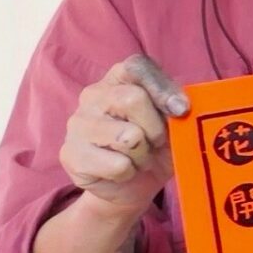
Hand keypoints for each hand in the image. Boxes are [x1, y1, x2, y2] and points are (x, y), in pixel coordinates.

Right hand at [60, 56, 187, 211]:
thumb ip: (178, 108)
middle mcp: (94, 94)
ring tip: (138, 157)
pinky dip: (129, 173)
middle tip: (155, 142)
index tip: (181, 110)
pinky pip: (117, 165)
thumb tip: (182, 107)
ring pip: (127, 136)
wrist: (134, 185)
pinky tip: (122, 171)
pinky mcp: (71, 154)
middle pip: (132, 99)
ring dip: (144, 155)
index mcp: (120, 77)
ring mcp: (78, 123)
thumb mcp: (176, 123)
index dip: (162, 87)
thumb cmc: (157, 146)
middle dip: (156, 128)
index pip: (137, 66)